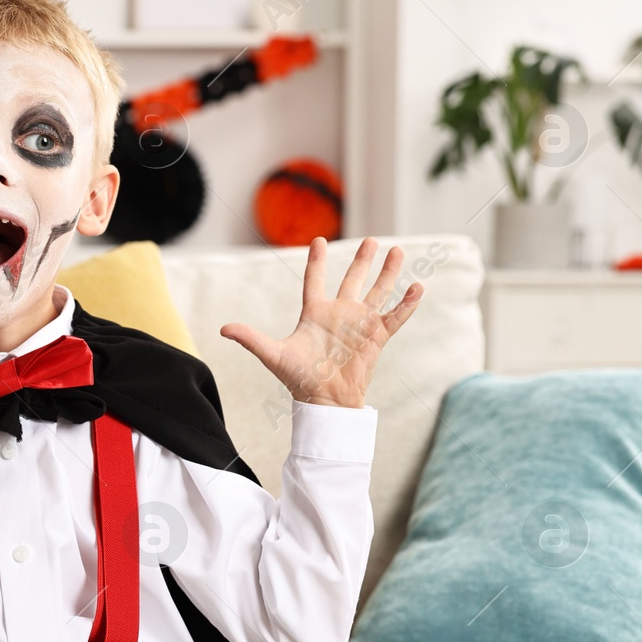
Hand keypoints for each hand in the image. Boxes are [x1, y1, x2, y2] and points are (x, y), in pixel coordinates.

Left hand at [219, 237, 423, 409]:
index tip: (319, 241)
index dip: (316, 262)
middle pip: (353, 280)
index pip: (315, 281)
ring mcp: (360, 324)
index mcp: (315, 314)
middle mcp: (340, 315)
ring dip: (388, 273)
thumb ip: (250, 338)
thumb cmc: (298, 379)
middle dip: (362, 260)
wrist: (324, 401)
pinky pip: (395, 316)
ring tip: (398, 251)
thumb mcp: (272, 354)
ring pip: (377, 292)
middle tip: (371, 240)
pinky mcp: (376, 337)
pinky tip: (418, 287)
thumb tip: (223, 328)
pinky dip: (406, 303)